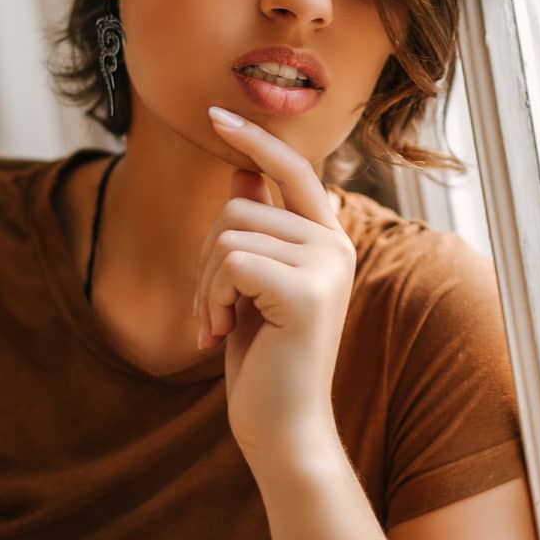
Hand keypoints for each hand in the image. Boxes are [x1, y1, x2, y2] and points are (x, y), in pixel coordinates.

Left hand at [194, 106, 356, 462]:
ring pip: (230, 234)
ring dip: (206, 285)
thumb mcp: (256, 280)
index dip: (254, 139)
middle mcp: (334, 243)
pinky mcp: (308, 290)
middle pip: (238, 208)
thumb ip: (257, 225)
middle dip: (206, 260)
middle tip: (213, 310)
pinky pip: (231, 261)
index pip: (290, 168)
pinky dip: (212, 297)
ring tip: (219, 323)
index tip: (215, 114)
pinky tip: (224, 332)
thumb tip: (239, 171)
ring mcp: (326, 264)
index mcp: (326, 237)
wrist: (283, 425)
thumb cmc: (266, 353)